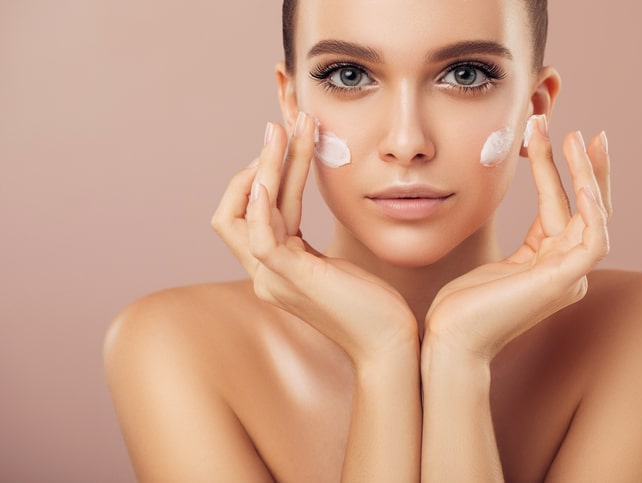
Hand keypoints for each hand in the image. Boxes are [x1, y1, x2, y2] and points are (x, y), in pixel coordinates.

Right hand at [211, 113, 417, 365]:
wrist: (390, 342)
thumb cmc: (370, 304)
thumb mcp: (331, 262)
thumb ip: (306, 241)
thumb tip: (304, 204)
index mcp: (272, 269)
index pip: (250, 214)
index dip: (263, 177)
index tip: (288, 143)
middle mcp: (264, 275)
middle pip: (236, 209)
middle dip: (258, 163)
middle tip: (280, 125)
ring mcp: (272, 280)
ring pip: (248, 213)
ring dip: (267, 166)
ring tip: (287, 129)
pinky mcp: (290, 279)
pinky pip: (260, 236)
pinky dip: (260, 203)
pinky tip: (271, 172)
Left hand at [424, 116, 610, 361]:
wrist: (448, 340)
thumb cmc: (460, 308)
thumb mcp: (491, 263)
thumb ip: (515, 243)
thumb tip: (506, 212)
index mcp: (548, 266)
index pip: (563, 211)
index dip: (562, 175)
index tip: (558, 139)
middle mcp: (565, 271)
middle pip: (586, 210)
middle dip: (586, 169)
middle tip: (584, 132)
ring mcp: (568, 278)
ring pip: (592, 216)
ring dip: (586, 175)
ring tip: (574, 138)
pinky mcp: (563, 281)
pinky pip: (593, 239)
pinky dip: (592, 208)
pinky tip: (582, 179)